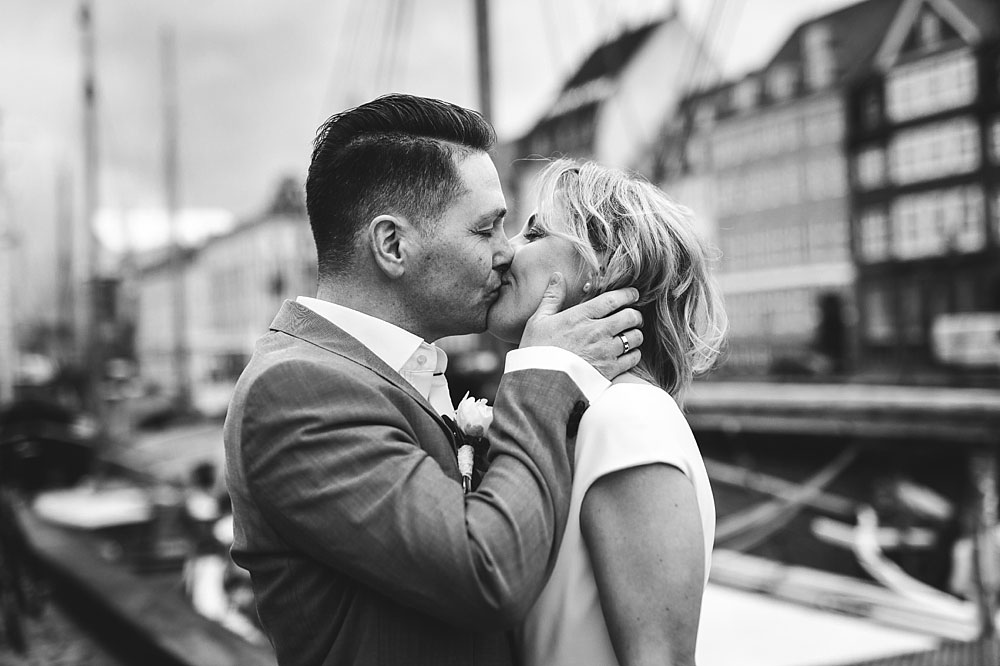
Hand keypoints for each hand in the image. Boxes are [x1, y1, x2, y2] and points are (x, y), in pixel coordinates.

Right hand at [520, 272, 643, 379]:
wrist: (538, 383)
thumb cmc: (536, 350)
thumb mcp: (538, 320)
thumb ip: (552, 297)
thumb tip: (557, 276)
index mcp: (581, 316)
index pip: (613, 299)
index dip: (628, 294)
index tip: (633, 294)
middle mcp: (597, 332)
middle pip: (630, 316)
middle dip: (635, 314)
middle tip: (632, 316)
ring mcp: (605, 352)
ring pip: (635, 337)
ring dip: (635, 334)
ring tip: (629, 335)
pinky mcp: (609, 370)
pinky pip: (633, 358)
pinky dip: (633, 354)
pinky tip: (626, 353)